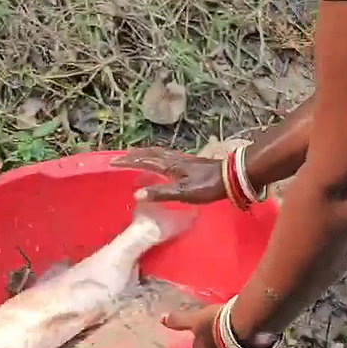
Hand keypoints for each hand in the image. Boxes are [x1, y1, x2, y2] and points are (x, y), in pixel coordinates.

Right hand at [111, 148, 226, 204]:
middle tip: (120, 157)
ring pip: (158, 153)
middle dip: (134, 155)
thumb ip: (161, 193)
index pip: (144, 161)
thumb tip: (137, 194)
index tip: (113, 162)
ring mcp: (182, 159)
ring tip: (135, 155)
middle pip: (149, 153)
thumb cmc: (208, 186)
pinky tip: (160, 161)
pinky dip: (156, 156)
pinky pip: (166, 156)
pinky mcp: (189, 162)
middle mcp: (173, 159)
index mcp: (169, 166)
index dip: (128, 162)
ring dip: (144, 153)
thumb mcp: (183, 193)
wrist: (232, 176)